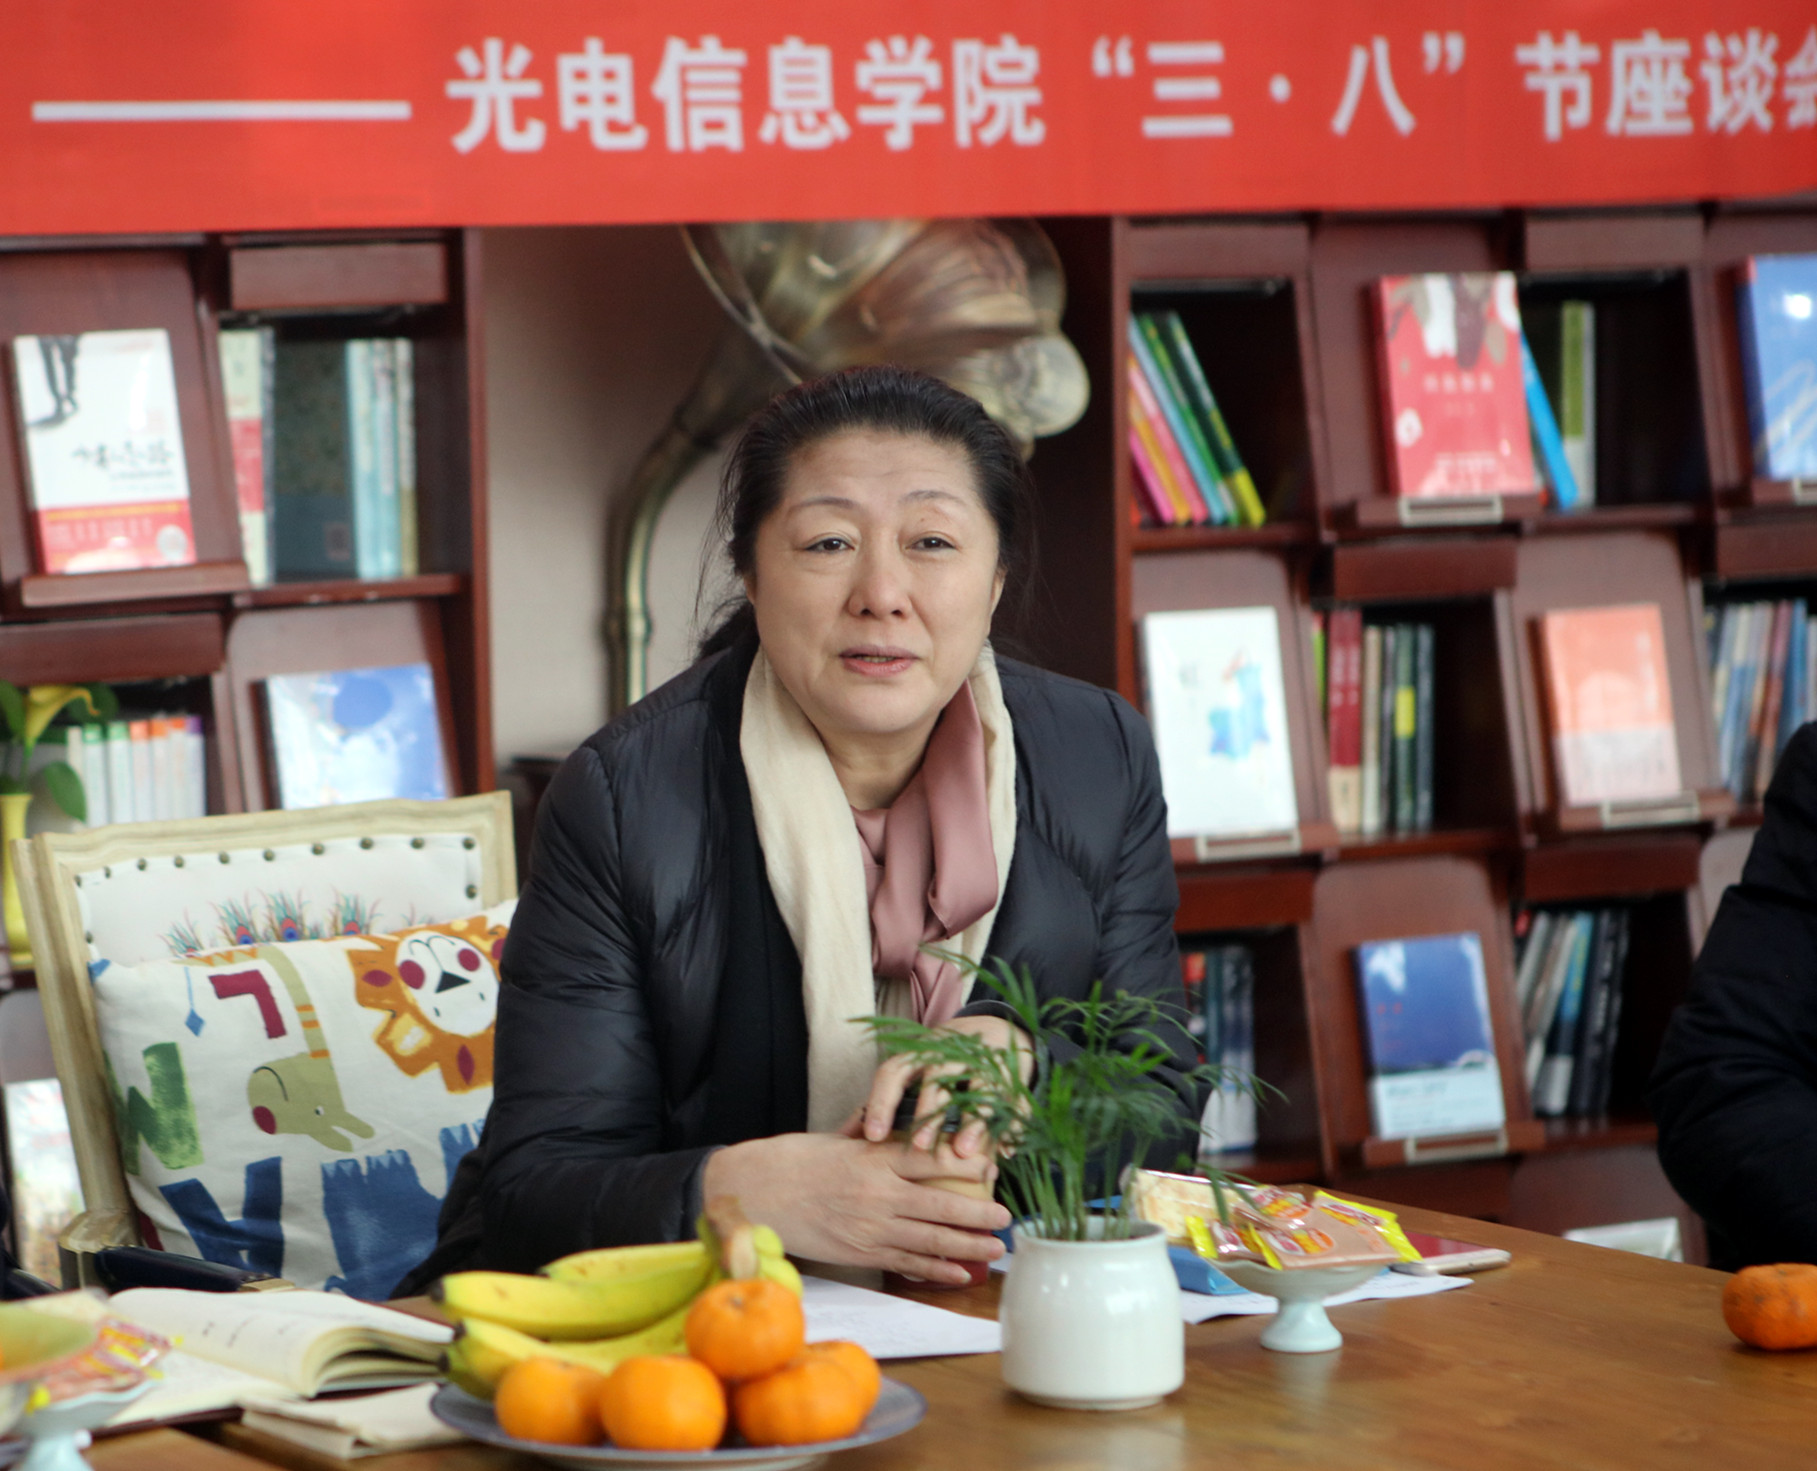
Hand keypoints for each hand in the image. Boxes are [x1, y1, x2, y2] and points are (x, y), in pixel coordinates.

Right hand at [700, 1132, 1009, 1285]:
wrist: (749, 1194)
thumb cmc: (789, 1161)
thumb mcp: (832, 1139)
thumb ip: (865, 1136)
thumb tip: (884, 1121)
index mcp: (873, 1158)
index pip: (930, 1159)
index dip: (966, 1164)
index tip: (993, 1165)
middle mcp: (877, 1194)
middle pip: (940, 1204)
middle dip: (977, 1212)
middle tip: (1006, 1218)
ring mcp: (869, 1228)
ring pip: (929, 1239)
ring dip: (967, 1246)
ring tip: (996, 1250)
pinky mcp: (859, 1254)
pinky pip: (905, 1264)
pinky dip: (935, 1271)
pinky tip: (960, 1275)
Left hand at [855, 1015, 1033, 1158]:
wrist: (995, 1027)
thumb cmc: (941, 1061)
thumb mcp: (914, 1071)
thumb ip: (886, 1101)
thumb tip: (847, 1139)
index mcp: (920, 1053)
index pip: (895, 1071)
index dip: (881, 1102)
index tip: (872, 1136)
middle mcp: (951, 1053)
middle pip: (937, 1077)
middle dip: (928, 1111)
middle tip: (919, 1145)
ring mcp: (983, 1061)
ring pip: (977, 1086)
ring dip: (971, 1120)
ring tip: (964, 1151)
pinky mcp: (1011, 1073)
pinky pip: (1013, 1097)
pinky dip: (1011, 1124)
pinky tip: (1006, 1150)